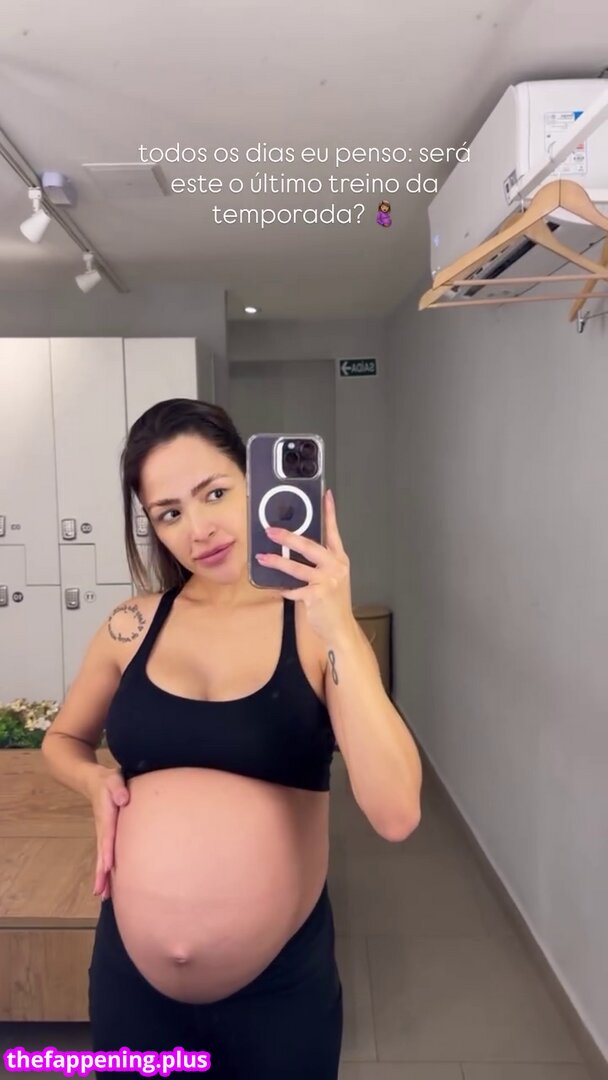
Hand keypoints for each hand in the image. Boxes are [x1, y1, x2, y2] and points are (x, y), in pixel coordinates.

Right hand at [88, 766, 129, 899]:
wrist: (93, 781)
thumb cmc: (108, 780)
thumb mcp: (113, 779)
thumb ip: (118, 788)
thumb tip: (123, 800)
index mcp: (106, 816)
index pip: (107, 836)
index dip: (107, 851)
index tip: (107, 867)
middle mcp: (103, 829)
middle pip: (101, 854)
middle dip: (101, 873)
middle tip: (101, 893)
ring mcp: (103, 834)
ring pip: (101, 858)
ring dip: (102, 877)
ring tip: (102, 896)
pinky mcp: (106, 835)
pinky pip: (105, 855)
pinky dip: (105, 870)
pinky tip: (108, 884)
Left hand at [255, 489, 356, 644]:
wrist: (340, 628)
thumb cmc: (334, 602)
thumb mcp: (332, 577)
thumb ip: (320, 562)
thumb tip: (296, 548)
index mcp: (339, 559)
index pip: (334, 531)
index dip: (330, 512)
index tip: (326, 495)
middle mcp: (335, 567)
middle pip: (309, 546)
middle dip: (288, 537)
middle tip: (271, 530)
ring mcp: (326, 582)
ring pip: (297, 568)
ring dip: (277, 562)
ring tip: (262, 557)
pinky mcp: (316, 597)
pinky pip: (293, 589)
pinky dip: (282, 588)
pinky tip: (274, 587)